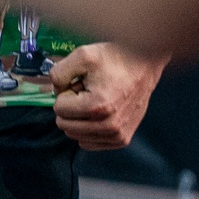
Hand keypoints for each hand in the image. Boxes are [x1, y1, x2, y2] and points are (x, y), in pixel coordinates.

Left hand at [49, 43, 164, 150]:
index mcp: (96, 107)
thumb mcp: (82, 55)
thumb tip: (54, 91)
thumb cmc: (114, 58)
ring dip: (80, 118)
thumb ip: (59, 73)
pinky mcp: (122, 139)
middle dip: (72, 107)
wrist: (144, 64)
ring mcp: (116, 135)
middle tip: (87, 91)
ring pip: (76, 135)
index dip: (66, 92)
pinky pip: (90, 143)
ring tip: (96, 100)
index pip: (58, 109)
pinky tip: (101, 112)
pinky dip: (89, 129)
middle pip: (65, 125)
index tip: (80, 83)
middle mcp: (108, 126)